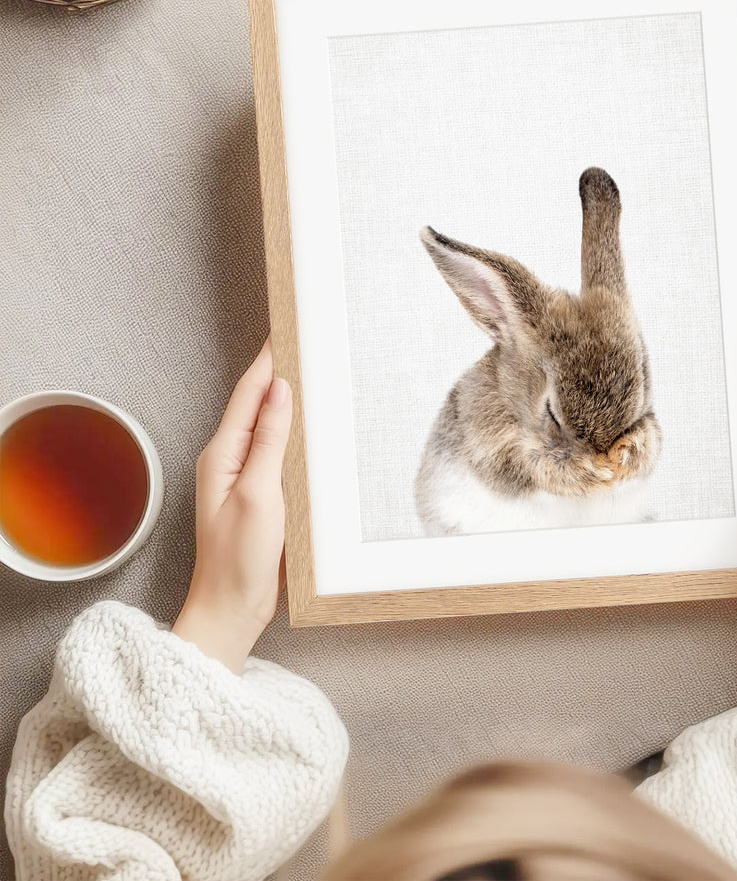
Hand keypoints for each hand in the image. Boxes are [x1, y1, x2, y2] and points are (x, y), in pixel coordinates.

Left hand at [172, 340, 292, 671]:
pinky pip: (276, 450)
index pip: (249, 393)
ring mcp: (243, 477)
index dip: (268, 359)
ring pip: (267, 425)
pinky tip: (310, 425)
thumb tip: (279, 390)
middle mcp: (229, 460)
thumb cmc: (239, 559)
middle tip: (306, 340)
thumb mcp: (259, 494)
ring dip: (286, 398)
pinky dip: (292, 430)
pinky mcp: (259, 494)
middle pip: (256, 403)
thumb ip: (269, 440)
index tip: (287, 329)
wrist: (231, 610)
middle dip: (278, 370)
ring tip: (311, 371)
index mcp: (222, 454)